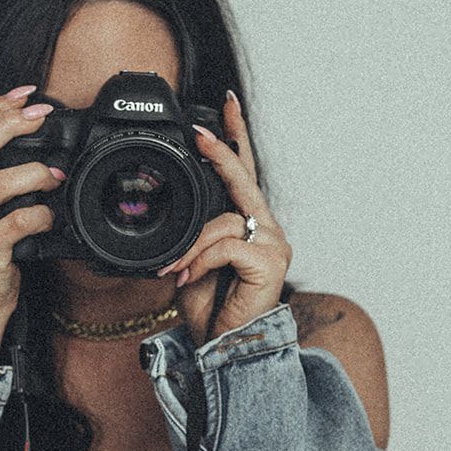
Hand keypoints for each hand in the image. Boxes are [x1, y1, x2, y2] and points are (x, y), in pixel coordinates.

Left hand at [157, 91, 292, 349]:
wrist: (222, 346)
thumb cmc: (211, 307)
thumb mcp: (191, 262)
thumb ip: (192, 234)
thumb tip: (177, 216)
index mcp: (249, 224)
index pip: (244, 172)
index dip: (235, 137)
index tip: (225, 104)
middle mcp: (267, 228)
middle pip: (243, 179)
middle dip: (220, 150)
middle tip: (199, 132)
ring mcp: (273, 244)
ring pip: (223, 221)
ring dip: (191, 247)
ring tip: (177, 271)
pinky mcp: (269, 262)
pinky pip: (226, 245)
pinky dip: (200, 260)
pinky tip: (189, 279)